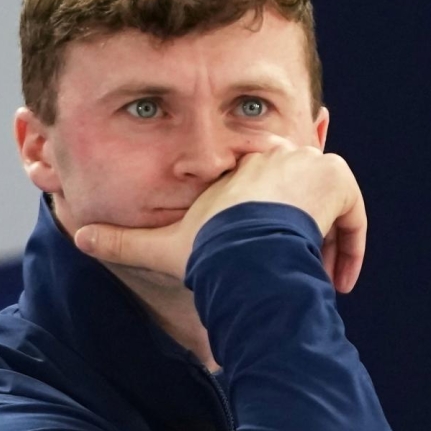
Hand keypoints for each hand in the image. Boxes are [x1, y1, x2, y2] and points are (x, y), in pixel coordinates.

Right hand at [72, 142, 368, 292]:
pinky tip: (339, 277)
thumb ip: (123, 242)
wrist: (246, 251)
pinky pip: (352, 209)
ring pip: (327, 199)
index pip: (260, 177)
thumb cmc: (206, 250)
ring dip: (326, 236)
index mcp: (240, 164)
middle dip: (299, 224)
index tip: (264, 249)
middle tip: (294, 266)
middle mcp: (277, 153)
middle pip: (297, 186)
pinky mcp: (338, 179)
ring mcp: (310, 162)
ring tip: (314, 275)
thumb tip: (77, 236)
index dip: (266, 214)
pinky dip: (352, 241)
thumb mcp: (161, 246)